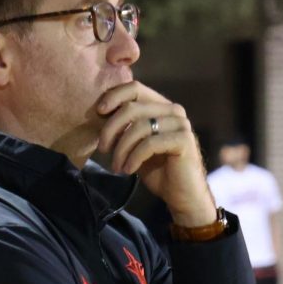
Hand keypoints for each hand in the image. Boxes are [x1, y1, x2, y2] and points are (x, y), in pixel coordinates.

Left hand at [96, 82, 214, 225]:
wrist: (182, 195)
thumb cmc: (157, 169)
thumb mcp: (135, 145)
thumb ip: (123, 127)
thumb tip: (100, 113)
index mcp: (161, 106)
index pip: (135, 88)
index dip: (114, 96)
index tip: (98, 112)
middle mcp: (173, 110)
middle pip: (132, 107)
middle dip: (111, 128)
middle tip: (102, 148)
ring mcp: (180, 124)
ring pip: (139, 126)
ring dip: (121, 149)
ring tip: (116, 166)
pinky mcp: (184, 140)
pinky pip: (150, 143)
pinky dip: (134, 157)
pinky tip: (128, 170)